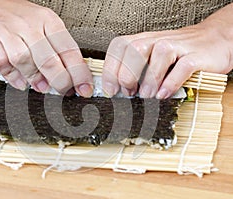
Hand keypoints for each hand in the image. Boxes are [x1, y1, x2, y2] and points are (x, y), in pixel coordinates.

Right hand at [0, 0, 92, 96]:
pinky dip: (13, 77)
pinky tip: (21, 83)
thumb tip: (71, 76)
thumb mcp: (43, 25)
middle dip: (61, 81)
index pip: (69, 50)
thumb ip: (56, 48)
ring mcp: (8, 32)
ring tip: (43, 87)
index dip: (79, 73)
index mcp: (48, 20)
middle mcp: (30, 25)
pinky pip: (3, 63)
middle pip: (49, 60)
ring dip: (36, 79)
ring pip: (25, 62)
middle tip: (65, 91)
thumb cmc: (18, 17)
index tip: (84, 88)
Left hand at [102, 4, 232, 98]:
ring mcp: (178, 46)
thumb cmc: (177, 54)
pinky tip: (164, 94)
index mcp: (144, 40)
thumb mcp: (152, 57)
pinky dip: (170, 83)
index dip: (111, 69)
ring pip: (157, 58)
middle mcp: (158, 40)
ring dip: (149, 81)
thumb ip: (135, 69)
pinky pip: (181, 68)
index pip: (119, 47)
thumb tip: (116, 90)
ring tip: (148, 95)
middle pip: (134, 50)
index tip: (111, 89)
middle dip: (127, 76)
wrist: (213, 40)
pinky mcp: (195, 56)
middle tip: (130, 93)